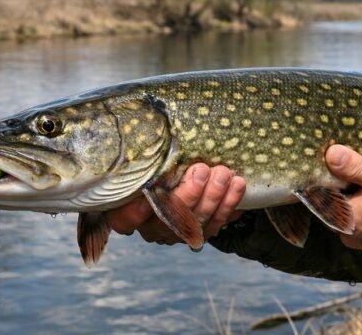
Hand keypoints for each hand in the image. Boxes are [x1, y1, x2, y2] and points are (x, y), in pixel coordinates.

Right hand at [106, 163, 245, 244]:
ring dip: (214, 197)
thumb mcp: (147, 157)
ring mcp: (178, 232)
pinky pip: (217, 222)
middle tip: (202, 170)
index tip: (147, 195)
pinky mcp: (201, 232)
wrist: (188, 172)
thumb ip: (146, 154)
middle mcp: (152, 226)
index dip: (135, 212)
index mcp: (129, 210)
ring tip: (224, 173)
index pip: (125, 219)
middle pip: (169, 219)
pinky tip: (237, 185)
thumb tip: (150, 130)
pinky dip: (229, 203)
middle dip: (189, 194)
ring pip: (197, 222)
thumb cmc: (158, 162)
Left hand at [326, 144, 361, 261]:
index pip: (322, 193)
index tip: (337, 159)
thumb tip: (330, 153)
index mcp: (343, 218)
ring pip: (350, 213)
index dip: (329, 174)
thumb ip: (355, 168)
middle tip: (358, 168)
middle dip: (344, 187)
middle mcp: (346, 233)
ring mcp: (360, 241)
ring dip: (357, 199)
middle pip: (336, 203)